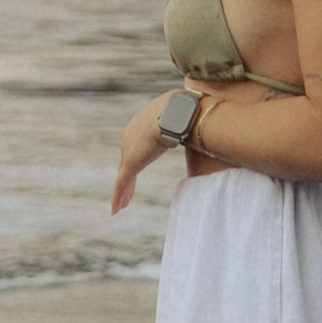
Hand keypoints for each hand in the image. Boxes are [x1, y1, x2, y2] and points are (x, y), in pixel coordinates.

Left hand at [112, 92, 183, 212]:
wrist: (176, 112)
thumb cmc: (186, 112)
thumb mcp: (186, 121)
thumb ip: (189, 129)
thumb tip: (205, 132)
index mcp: (141, 125)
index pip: (137, 147)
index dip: (137, 159)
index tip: (139, 168)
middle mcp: (130, 137)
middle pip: (126, 163)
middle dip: (127, 178)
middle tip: (125, 192)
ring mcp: (129, 150)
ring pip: (124, 176)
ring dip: (122, 193)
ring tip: (120, 207)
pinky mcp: (130, 162)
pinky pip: (122, 183)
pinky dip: (119, 196)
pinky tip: (116, 209)